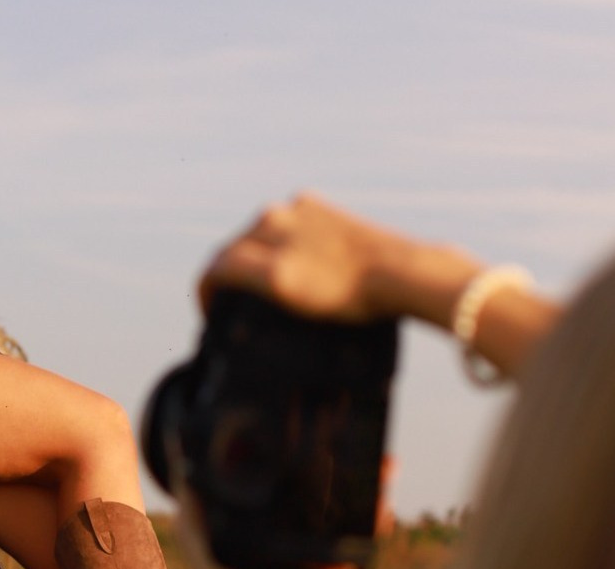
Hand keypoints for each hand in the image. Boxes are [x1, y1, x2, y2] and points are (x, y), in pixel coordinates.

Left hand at [199, 193, 479, 326]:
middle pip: (238, 243)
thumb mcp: (359, 252)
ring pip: (224, 256)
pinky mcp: (275, 272)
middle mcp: (285, 213)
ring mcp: (278, 238)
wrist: (407, 275)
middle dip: (227, 274)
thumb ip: (339, 259)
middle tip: (226, 307)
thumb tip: (351, 285)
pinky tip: (210, 315)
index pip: (259, 230)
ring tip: (217, 313)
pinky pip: (219, 274)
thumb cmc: (397, 275)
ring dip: (215, 284)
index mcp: (306, 207)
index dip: (241, 259)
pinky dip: (208, 293)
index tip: (242, 289)